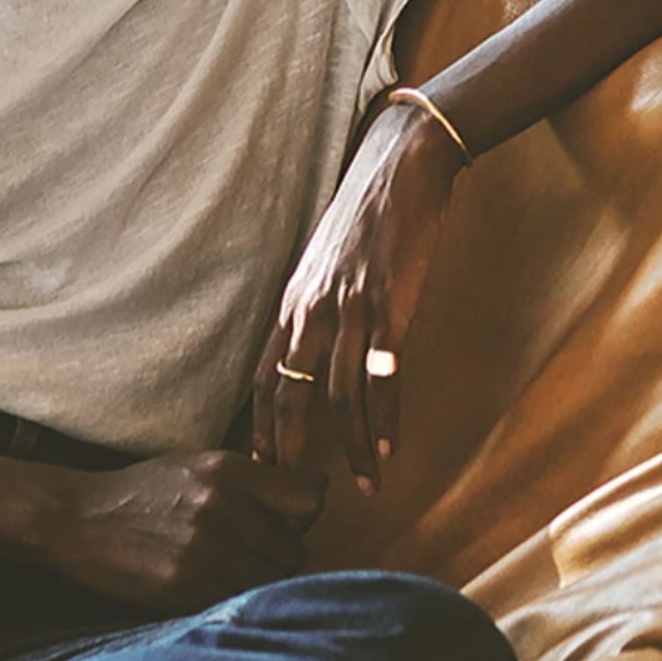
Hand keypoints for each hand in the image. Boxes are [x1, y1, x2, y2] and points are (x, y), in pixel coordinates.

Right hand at [32, 449, 328, 611]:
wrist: (78, 519)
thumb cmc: (144, 492)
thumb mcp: (199, 466)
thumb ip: (255, 480)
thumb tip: (322, 490)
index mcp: (228, 469)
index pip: (309, 500)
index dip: (301, 517)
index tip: (284, 522)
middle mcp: (220, 505)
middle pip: (292, 550)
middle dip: (276, 555)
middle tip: (243, 551)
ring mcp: (202, 548)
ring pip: (267, 581)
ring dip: (253, 580)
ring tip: (221, 567)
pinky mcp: (183, 584)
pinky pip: (234, 600)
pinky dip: (226, 596)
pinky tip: (202, 581)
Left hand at [251, 97, 463, 495]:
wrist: (400, 166)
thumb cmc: (365, 213)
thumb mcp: (323, 261)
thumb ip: (315, 305)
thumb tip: (312, 345)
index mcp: (293, 301)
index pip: (263, 374)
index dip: (261, 424)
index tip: (262, 465)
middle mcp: (311, 308)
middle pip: (289, 393)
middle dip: (291, 448)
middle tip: (297, 495)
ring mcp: (348, 308)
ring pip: (339, 395)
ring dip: (352, 446)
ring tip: (366, 485)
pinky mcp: (388, 305)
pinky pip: (381, 375)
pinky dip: (384, 416)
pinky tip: (390, 445)